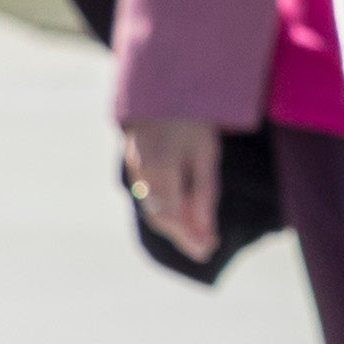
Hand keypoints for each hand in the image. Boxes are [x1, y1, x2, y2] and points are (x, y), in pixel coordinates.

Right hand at [118, 114, 229, 261]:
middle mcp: (140, 172)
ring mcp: (134, 170)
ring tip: (201, 239)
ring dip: (176, 227)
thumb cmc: (191, 120)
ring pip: (153, 209)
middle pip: (159, 216)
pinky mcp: (136, 169)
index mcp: (159, 166)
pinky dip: (168, 212)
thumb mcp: (206, 153)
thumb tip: (204, 229)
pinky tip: (186, 218)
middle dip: (183, 236)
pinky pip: (151, 198)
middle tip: (206, 250)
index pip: (170, 214)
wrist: (161, 93)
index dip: (188, 235)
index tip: (209, 248)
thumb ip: (204, 191)